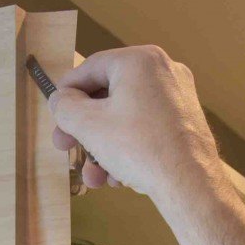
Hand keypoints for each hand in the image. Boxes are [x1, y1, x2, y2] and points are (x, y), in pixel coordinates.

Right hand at [51, 46, 225, 202]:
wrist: (189, 184)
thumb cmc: (141, 149)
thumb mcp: (89, 125)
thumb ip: (66, 107)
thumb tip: (60, 100)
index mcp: (139, 60)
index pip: (91, 67)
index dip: (66, 91)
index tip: (54, 110)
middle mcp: (162, 71)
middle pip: (108, 96)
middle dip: (84, 129)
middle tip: (66, 146)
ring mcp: (177, 96)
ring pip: (126, 117)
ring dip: (103, 147)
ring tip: (94, 176)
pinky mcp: (184, 120)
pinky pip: (146, 128)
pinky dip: (128, 149)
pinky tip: (118, 177)